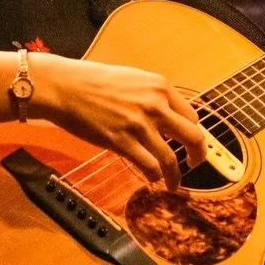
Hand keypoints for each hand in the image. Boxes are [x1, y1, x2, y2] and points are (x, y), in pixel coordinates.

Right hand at [33, 56, 206, 190]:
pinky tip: (152, 179)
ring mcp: (139, 125)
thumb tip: (167, 116)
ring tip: (174, 185)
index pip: (191, 116)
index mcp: (160, 87)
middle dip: (198, 156)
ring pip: (171, 159)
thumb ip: (152, 96)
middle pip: (193, 137)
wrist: (65, 87)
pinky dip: (155, 177)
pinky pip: (149, 166)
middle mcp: (155, 105)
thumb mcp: (133, 79)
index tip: (189, 143)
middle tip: (194, 164)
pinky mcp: (122, 142)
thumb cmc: (93, 81)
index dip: (192, 133)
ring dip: (176, 176)